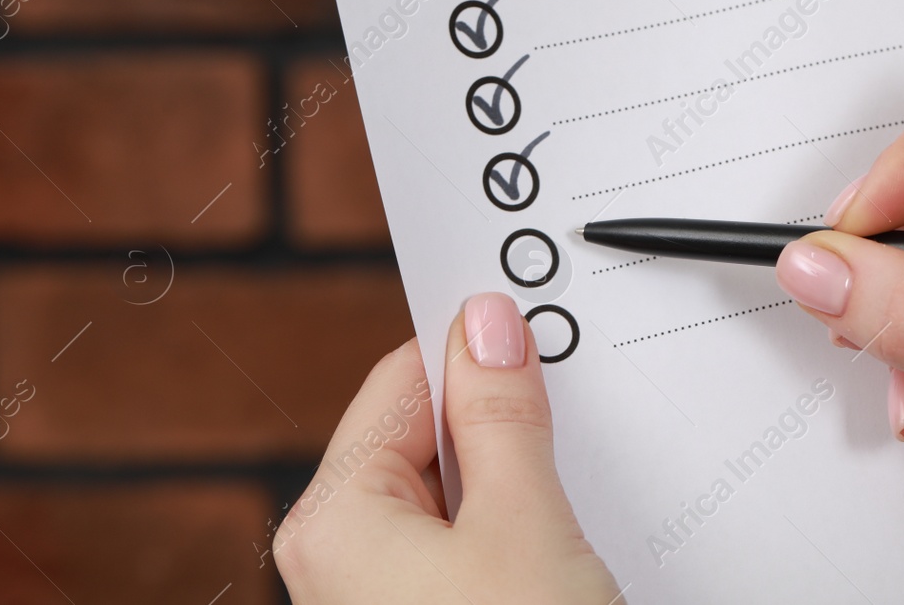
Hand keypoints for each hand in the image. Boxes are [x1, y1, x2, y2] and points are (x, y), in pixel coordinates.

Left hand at [274, 294, 620, 604]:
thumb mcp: (522, 524)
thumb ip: (502, 416)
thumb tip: (487, 325)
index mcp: (332, 520)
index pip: (405, 380)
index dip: (481, 351)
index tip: (539, 331)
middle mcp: (335, 559)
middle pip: (428, 437)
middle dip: (503, 425)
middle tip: (570, 425)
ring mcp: (375, 594)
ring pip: (454, 496)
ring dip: (515, 486)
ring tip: (569, 506)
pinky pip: (464, 547)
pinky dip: (513, 536)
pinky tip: (558, 551)